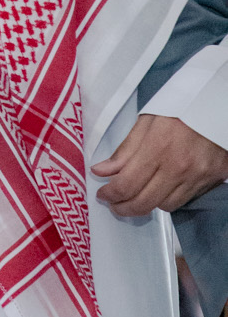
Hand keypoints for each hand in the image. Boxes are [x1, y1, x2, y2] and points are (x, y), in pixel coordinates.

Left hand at [93, 114, 227, 216]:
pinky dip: (167, 198)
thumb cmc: (181, 108)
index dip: (110, 194)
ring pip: (163, 206)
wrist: (218, 108)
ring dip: (147, 203)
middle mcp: (178, 167)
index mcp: (158, 147)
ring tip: (137, 193)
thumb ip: (125, 150)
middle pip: (143, 203)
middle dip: (123, 208)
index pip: (127, 185)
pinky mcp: (210, 181)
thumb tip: (101, 171)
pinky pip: (183, 200)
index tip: (103, 194)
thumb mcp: (147, 121)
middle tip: (114, 203)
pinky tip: (159, 188)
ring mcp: (196, 177)